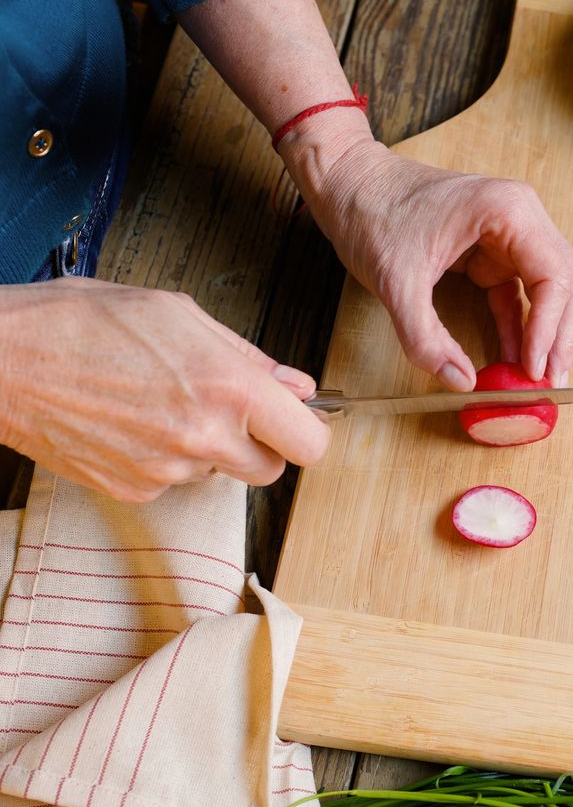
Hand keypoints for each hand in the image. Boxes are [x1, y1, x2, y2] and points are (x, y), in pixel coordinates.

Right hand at [0, 278, 329, 501]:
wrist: (5, 361)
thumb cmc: (81, 323)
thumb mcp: (179, 314)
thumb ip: (248, 356)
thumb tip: (294, 384)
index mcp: (228, 387)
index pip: (309, 443)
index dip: (307, 430)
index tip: (296, 420)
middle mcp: (204, 438)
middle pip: (271, 470)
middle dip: (261, 444)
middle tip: (231, 412)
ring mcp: (168, 472)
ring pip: (219, 474)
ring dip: (209, 448)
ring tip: (164, 403)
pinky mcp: (135, 492)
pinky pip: (174, 483)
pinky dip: (166, 460)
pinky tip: (136, 423)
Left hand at [306, 139, 572, 389]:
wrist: (349, 187)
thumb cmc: (372, 212)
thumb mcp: (396, 282)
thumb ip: (426, 338)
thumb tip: (460, 382)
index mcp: (508, 211)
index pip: (555, 277)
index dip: (550, 329)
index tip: (533, 369)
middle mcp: (519, 218)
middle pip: (565, 284)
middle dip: (560, 336)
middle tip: (549, 382)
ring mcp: (508, 235)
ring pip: (548, 291)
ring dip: (546, 334)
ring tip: (536, 378)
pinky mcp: (490, 253)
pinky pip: (517, 296)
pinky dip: (519, 327)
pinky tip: (514, 360)